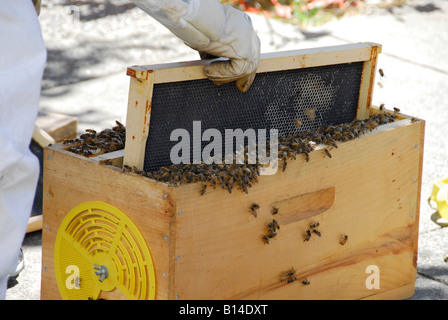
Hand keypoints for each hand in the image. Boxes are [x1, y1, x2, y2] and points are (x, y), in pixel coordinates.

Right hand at [131, 0, 260, 91]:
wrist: (195, 16)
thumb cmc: (195, 24)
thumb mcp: (209, 38)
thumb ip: (215, 51)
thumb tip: (210, 67)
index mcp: (242, 25)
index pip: (249, 48)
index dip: (245, 65)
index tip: (241, 80)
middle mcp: (248, 31)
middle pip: (252, 60)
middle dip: (245, 77)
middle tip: (239, 88)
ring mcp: (249, 41)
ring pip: (243, 68)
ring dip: (224, 75)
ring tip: (207, 73)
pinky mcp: (245, 51)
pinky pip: (235, 70)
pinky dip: (220, 73)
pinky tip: (207, 70)